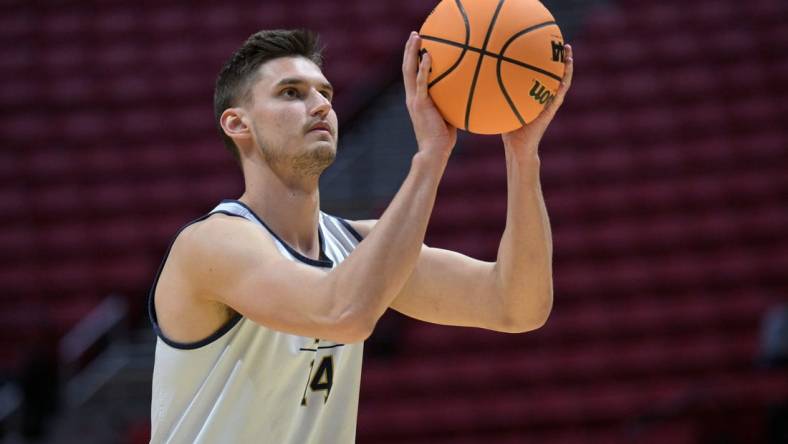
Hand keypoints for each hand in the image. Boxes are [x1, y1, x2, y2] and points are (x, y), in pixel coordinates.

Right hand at [403, 31, 456, 158]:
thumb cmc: (444, 137)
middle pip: (407, 68)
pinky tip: (427, 55)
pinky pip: (422, 82)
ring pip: (409, 71)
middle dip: (410, 50)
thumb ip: (451, 101)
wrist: (434, 151)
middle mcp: (412, 97)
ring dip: (412, 52)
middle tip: (415, 34)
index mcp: (416, 99)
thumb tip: (467, 90)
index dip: (412, 59)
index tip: (418, 45)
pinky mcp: (421, 104)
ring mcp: (414, 100)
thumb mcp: (447, 115)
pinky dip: (423, 68)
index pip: (412, 75)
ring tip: (416, 36)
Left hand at [502, 44, 573, 157]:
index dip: (547, 61)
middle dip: (561, 59)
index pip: (544, 75)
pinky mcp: (549, 113)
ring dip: (567, 69)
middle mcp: (545, 98)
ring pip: (562, 83)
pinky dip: (562, 86)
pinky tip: (564, 76)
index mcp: (537, 95)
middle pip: (556, 75)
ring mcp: (549, 105)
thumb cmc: (508, 128)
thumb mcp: (502, 106)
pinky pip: (558, 97)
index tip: (547, 45)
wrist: (517, 146)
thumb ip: (497, 93)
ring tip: (569, 54)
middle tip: (565, 44)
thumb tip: (482, 77)